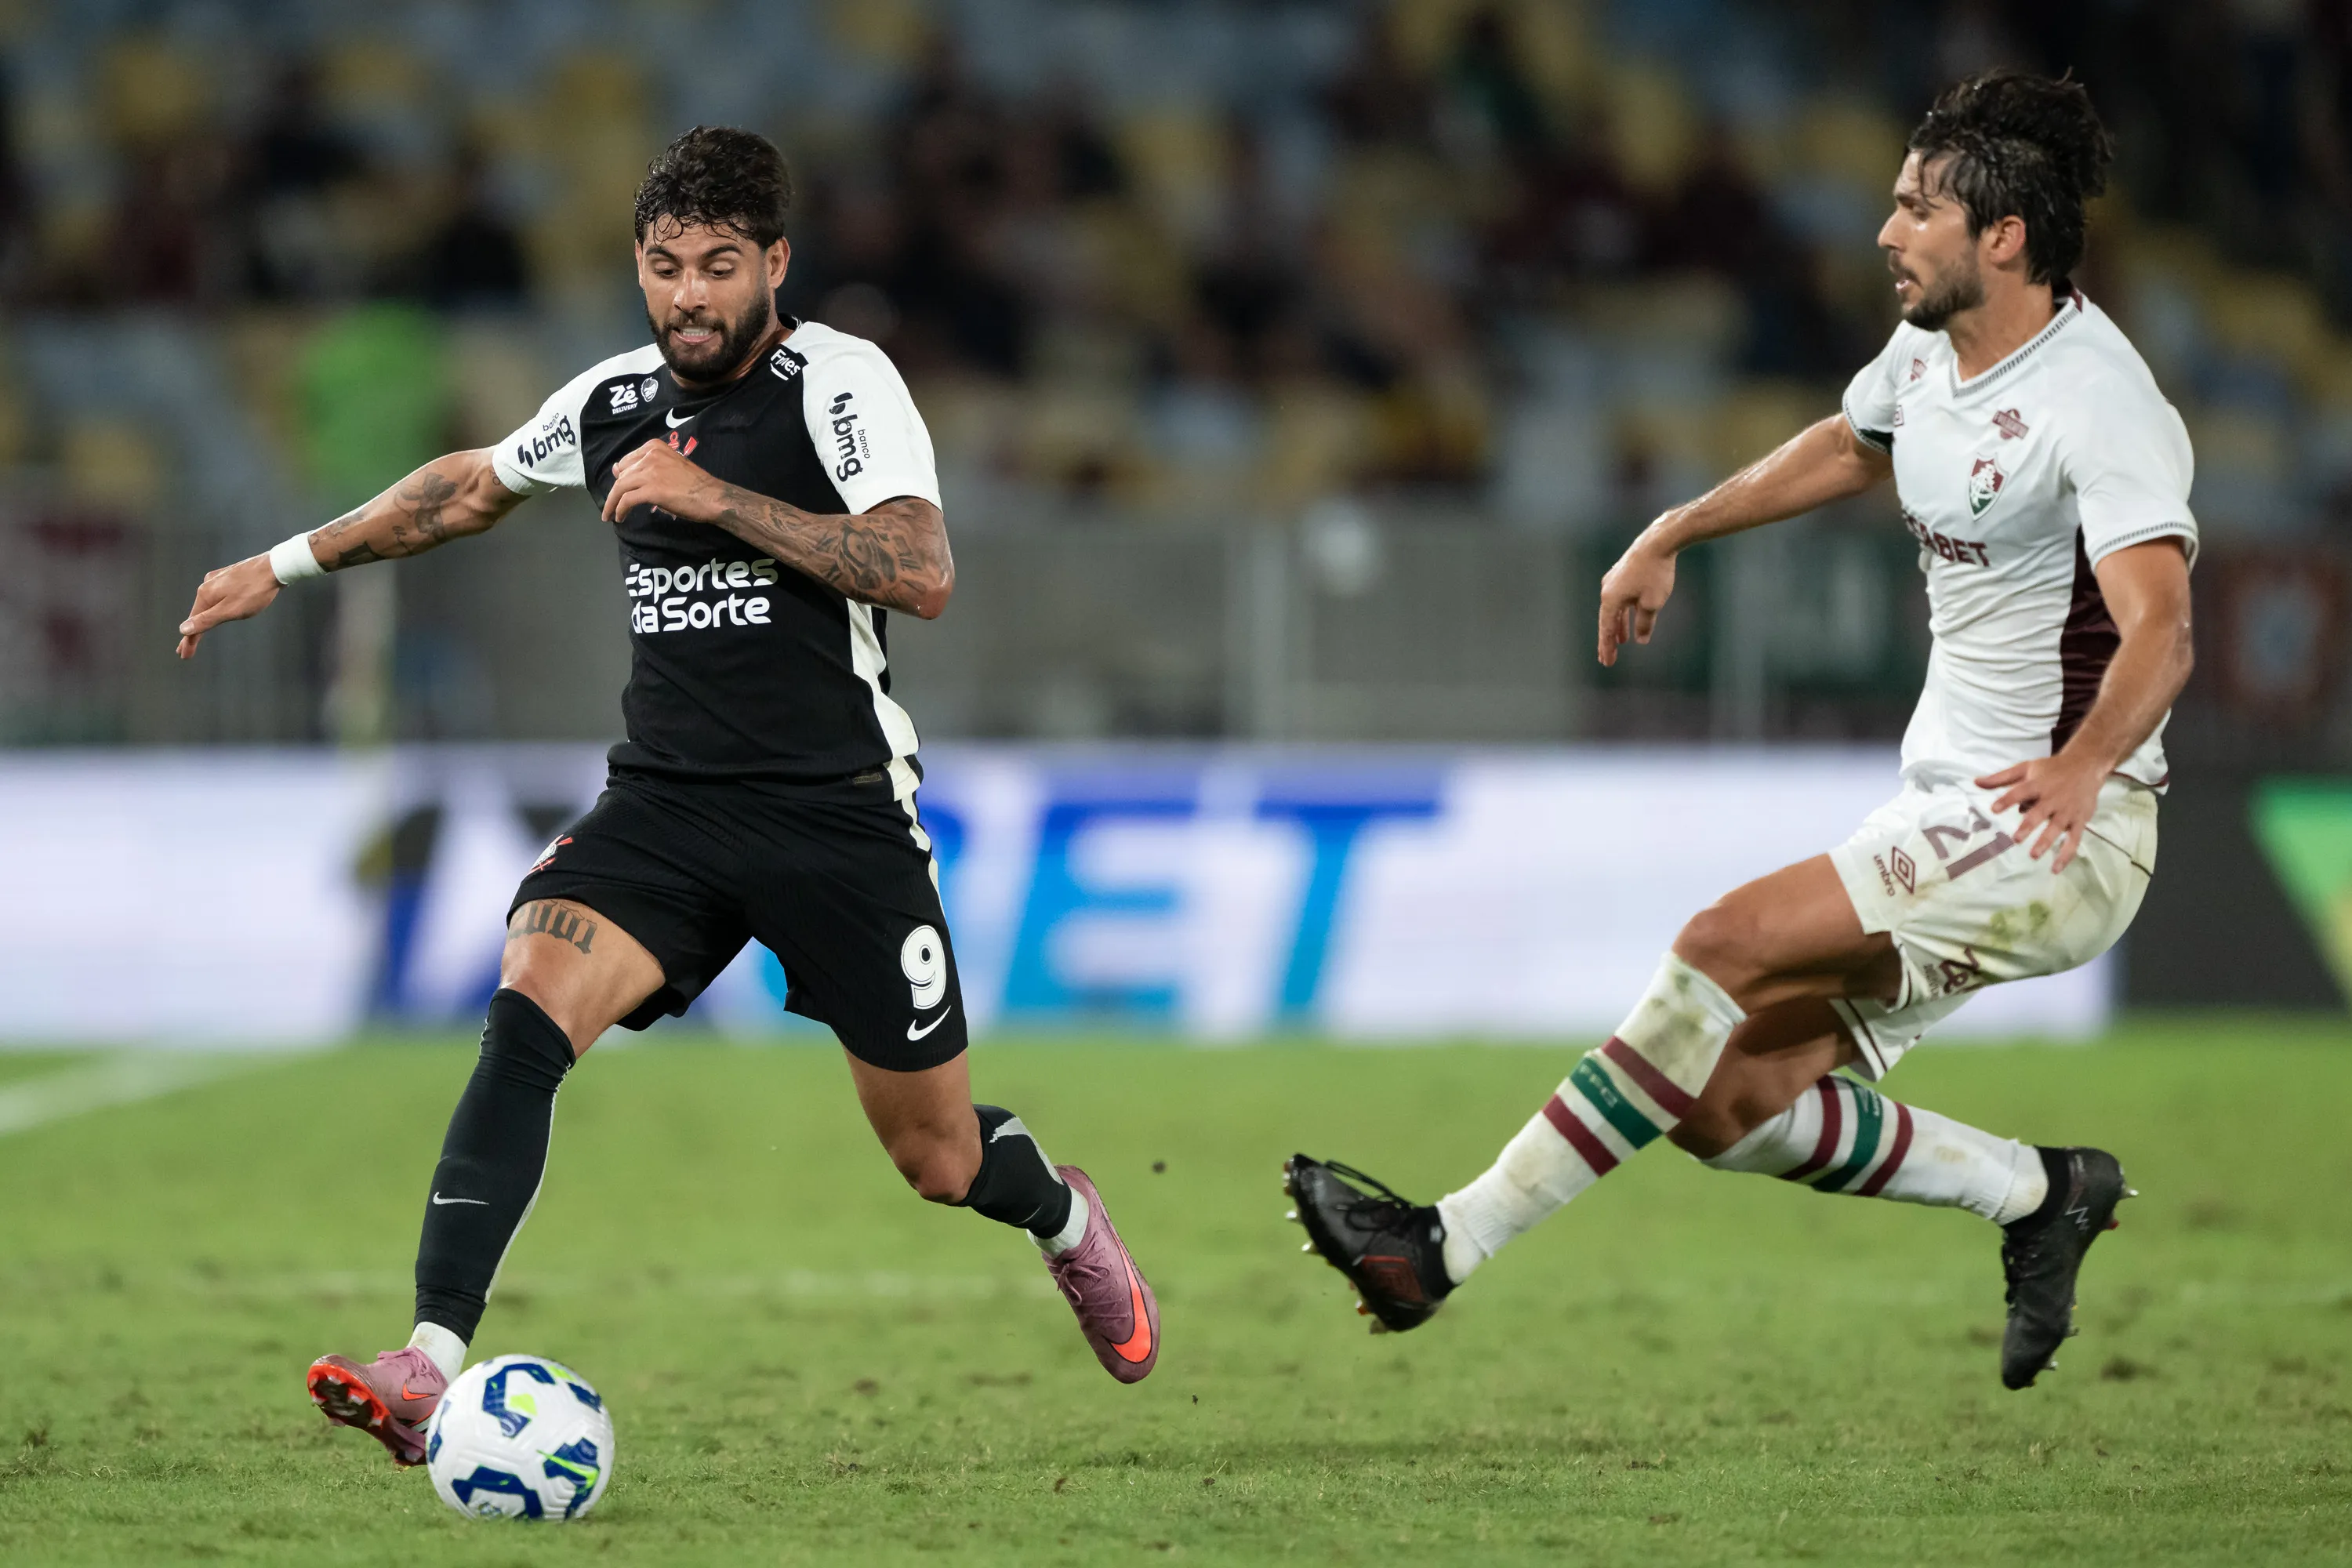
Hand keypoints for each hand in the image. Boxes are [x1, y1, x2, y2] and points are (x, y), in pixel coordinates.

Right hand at [176, 555, 281, 659]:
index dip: (188, 641)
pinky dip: (212, 608)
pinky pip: (216, 596)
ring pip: (207, 604)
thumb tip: (183, 629)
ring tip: (196, 633)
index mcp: (206, 594)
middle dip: (192, 633)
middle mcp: (208, 585)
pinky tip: (213, 610)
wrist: (274, 567)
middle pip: (198, 613)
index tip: (184, 655)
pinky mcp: (229, 577)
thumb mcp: (231, 610)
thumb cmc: (255, 591)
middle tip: (185, 650)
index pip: (194, 623)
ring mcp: (218, 579)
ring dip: (202, 619)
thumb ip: (207, 620)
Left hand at [602, 439, 726, 525]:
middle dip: (616, 491)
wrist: (712, 496)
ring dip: (612, 503)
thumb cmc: (696, 484)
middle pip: (622, 474)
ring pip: (620, 487)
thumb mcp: (670, 466)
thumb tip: (617, 469)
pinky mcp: (652, 490)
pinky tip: (620, 518)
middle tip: (613, 505)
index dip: (621, 477)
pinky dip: (620, 509)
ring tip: (610, 515)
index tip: (619, 489)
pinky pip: (627, 500)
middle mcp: (650, 456)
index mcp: (654, 447)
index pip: (627, 461)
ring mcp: (650, 472)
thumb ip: (647, 466)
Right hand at [1597, 534, 1676, 665]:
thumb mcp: (1652, 604)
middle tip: (1608, 657)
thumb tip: (1640, 640)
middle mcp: (1607, 589)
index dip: (1607, 647)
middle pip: (1607, 620)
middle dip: (1609, 639)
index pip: (1606, 629)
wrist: (1658, 542)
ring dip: (1619, 625)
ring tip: (1623, 640)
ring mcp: (1614, 580)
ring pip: (1615, 608)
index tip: (1607, 662)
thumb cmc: (1655, 574)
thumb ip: (1644, 624)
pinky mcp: (1624, 572)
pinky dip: (1625, 610)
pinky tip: (1632, 614)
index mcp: (1610, 599)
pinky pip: (1622, 597)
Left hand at [1976, 753, 2106, 872]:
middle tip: (2016, 838)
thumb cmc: (2051, 769)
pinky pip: (2074, 840)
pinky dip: (2066, 855)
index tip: (1994, 809)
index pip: (2021, 792)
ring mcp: (2067, 811)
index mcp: (2038, 784)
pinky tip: (2055, 869)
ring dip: (2046, 841)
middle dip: (2029, 825)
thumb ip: (2001, 778)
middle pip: (2040, 812)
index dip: (2008, 800)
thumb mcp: (2026, 768)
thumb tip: (1975, 782)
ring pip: (2057, 827)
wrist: (2086, 766)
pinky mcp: (2079, 821)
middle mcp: (2053, 798)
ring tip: (2033, 855)